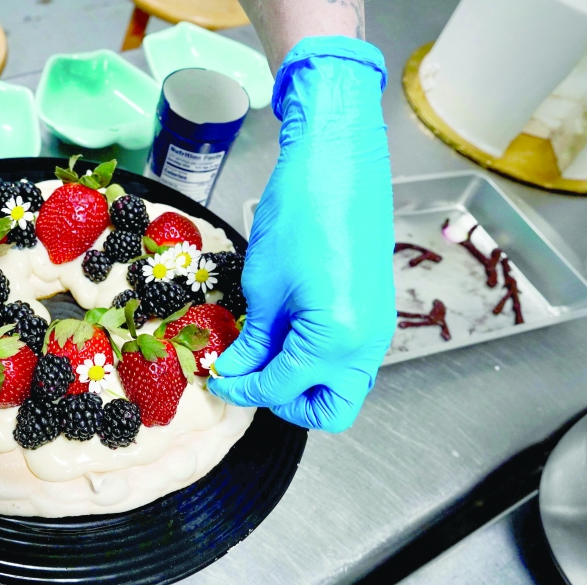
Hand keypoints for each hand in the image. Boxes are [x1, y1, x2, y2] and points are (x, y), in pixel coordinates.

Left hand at [208, 36, 394, 432]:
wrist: (340, 164)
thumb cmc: (301, 215)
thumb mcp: (263, 287)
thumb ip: (254, 340)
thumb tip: (236, 370)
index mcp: (335, 341)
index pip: (281, 388)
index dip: (243, 388)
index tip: (218, 379)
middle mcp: (366, 345)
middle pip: (331, 410)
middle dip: (287, 404)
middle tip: (250, 380)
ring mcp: (377, 330)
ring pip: (343, 386)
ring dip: (304, 384)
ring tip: (263, 357)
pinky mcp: (376, 313)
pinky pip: (348, 357)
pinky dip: (317, 360)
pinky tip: (285, 335)